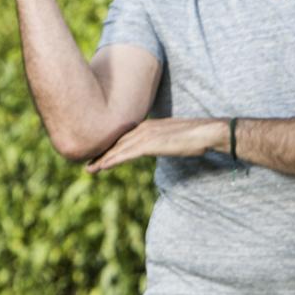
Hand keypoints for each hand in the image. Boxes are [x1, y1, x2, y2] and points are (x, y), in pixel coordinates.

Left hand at [86, 116, 226, 173]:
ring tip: (89, 169)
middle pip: (117, 142)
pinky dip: (112, 160)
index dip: (111, 146)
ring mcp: (146, 135)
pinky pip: (126, 154)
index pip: (125, 137)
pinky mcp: (150, 144)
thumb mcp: (176, 138)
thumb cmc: (198, 136)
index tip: (100, 155)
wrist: (208, 132)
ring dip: (102, 159)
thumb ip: (165, 141)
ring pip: (118, 149)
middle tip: (87, 162)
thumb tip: (162, 146)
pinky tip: (102, 167)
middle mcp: (144, 128)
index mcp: (150, 125)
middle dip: (101, 152)